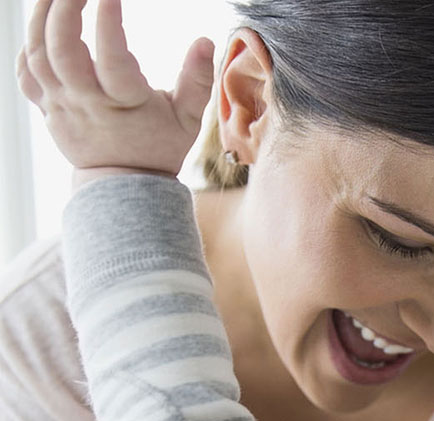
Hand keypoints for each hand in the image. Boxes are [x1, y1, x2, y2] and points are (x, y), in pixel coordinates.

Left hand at [15, 0, 214, 184]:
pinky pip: (25, 73)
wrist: (125, 186)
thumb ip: (197, 80)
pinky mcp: (47, 108)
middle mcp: (86, 103)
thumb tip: (203, 39)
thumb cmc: (160, 148)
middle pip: (61, 50)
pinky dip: (28, 45)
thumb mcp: (188, 119)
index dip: (108, 21)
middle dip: (64, 8)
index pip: (111, 57)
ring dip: (41, 16)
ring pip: (37, 55)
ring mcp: (61, 105)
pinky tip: (42, 25)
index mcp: (125, 105)